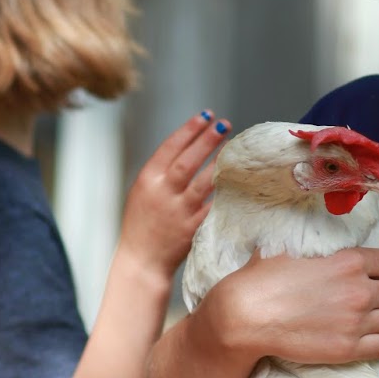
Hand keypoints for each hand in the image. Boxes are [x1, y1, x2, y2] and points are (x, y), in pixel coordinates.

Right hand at [118, 111, 229, 275]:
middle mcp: (163, 193)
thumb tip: (188, 148)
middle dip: (207, 140)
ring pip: (203, 182)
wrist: (141, 261)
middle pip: (188, 160)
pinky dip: (224, 193)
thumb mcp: (142, 192)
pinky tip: (237, 179)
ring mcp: (178, 210)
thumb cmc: (142, 224)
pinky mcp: (192, 227)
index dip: (189, 130)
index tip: (205, 116)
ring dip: (219, 163)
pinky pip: (212, 206)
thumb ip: (162, 173)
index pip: (170, 147)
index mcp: (147, 180)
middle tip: (224, 124)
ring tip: (234, 147)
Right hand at [213, 246, 378, 366]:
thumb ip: (317, 246)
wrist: (246, 317)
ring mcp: (356, 322)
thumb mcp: (292, 248)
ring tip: (373, 319)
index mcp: (350, 261)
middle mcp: (360, 290)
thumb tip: (321, 241)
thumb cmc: (263, 279)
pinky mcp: (349, 349)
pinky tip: (372, 339)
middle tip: (376, 298)